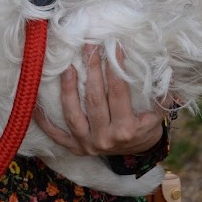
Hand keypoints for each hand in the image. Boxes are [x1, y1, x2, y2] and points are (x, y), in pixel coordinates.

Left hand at [34, 45, 170, 156]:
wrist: (139, 155)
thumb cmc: (147, 128)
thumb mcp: (159, 114)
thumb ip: (162, 94)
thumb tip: (167, 70)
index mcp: (126, 129)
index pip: (119, 92)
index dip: (116, 67)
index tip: (114, 46)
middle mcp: (105, 139)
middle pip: (95, 98)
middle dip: (92, 69)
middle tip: (89, 46)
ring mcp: (87, 144)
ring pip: (73, 114)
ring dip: (68, 89)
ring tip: (66, 67)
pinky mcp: (75, 148)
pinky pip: (57, 135)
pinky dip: (44, 121)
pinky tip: (34, 104)